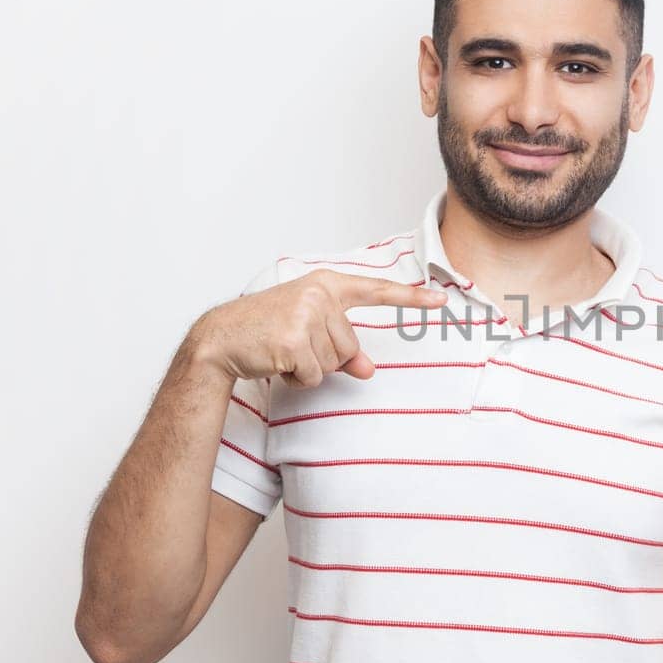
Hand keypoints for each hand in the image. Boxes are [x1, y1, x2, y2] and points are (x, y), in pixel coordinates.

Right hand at [189, 270, 447, 388]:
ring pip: (334, 362)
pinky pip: (314, 375)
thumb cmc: (267, 330)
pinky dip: (297, 378)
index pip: (376, 290)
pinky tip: (277, 362)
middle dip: (325, 356)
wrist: (221, 337)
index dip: (411, 299)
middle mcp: (318, 295)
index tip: (441, 301)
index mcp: (325, 285)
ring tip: (283, 351)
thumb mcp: (309, 332)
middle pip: (351, 346)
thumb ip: (344, 348)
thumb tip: (368, 369)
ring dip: (310, 367)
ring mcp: (305, 316)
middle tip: (293, 345)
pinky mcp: (293, 341)